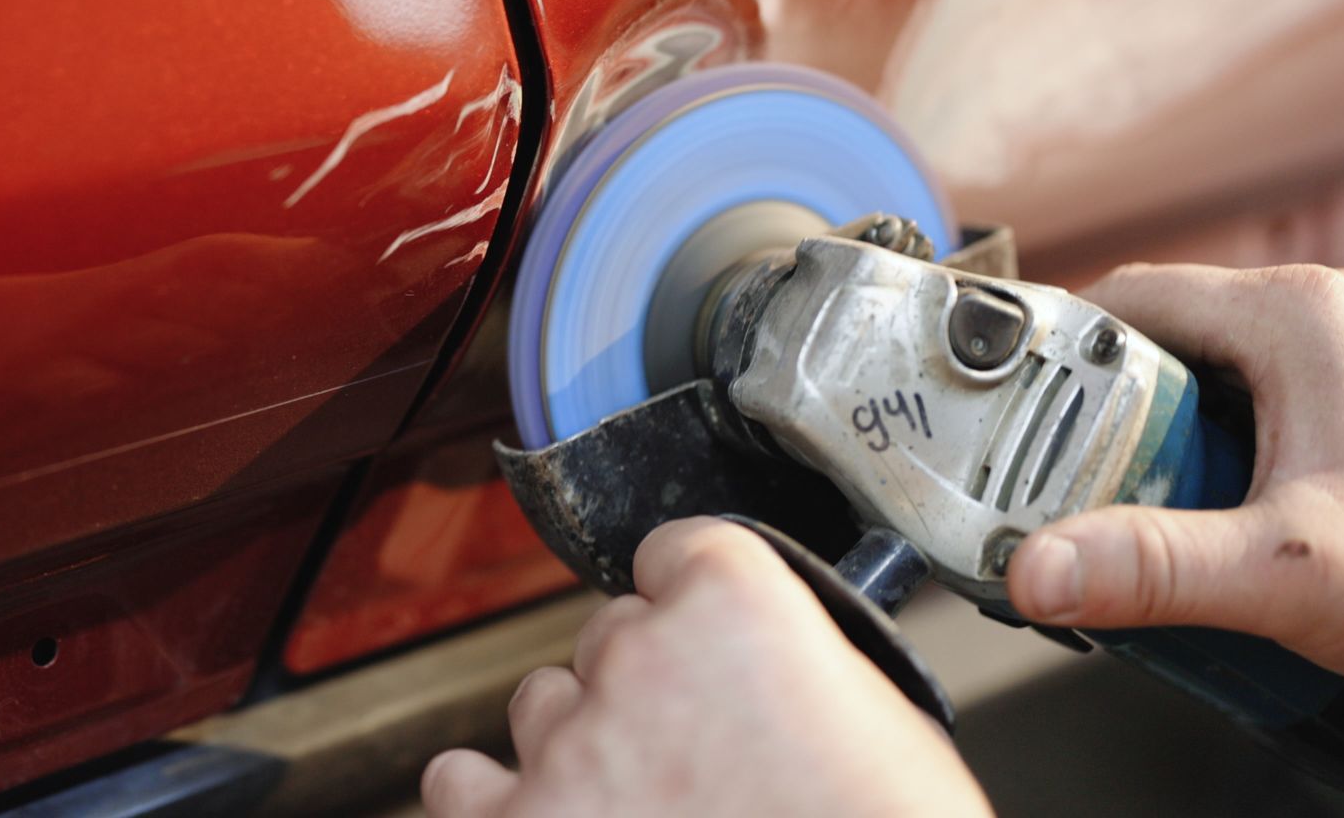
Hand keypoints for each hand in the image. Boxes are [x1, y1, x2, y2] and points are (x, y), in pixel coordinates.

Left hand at [423, 517, 989, 816]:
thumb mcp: (882, 721)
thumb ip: (797, 661)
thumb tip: (769, 668)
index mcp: (734, 607)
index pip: (677, 553)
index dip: (693, 601)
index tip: (701, 635)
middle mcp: (639, 656)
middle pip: (612, 634)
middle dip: (647, 686)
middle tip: (696, 755)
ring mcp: (572, 745)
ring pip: (543, 701)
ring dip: (580, 739)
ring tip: (640, 801)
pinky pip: (461, 785)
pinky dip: (495, 799)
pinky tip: (546, 815)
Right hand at [1009, 264, 1343, 674]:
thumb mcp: (1292, 569)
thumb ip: (1156, 567)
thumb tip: (1039, 570)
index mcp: (1293, 315)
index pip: (1126, 300)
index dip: (1051, 355)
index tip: (1001, 412)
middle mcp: (1317, 322)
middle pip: (1159, 349)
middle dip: (1102, 424)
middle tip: (1064, 492)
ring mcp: (1339, 369)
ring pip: (1204, 392)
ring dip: (1158, 458)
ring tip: (1136, 524)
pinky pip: (1252, 423)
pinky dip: (1213, 473)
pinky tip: (1212, 536)